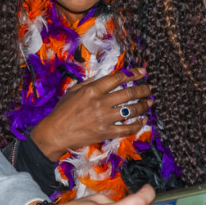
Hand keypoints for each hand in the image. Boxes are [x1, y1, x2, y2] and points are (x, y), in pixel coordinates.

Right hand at [30, 68, 150, 159]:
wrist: (56, 132)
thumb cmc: (62, 110)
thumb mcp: (73, 91)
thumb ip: (89, 82)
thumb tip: (104, 76)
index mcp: (92, 90)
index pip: (118, 78)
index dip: (133, 74)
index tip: (142, 72)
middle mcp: (101, 102)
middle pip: (129, 93)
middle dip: (143, 89)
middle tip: (149, 88)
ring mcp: (104, 118)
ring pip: (131, 110)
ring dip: (143, 105)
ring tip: (149, 102)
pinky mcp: (106, 132)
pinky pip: (127, 129)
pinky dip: (137, 125)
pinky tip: (142, 121)